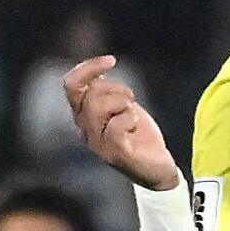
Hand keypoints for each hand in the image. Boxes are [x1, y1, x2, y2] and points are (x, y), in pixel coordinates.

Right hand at [62, 55, 181, 191]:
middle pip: (89, 94)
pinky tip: (135, 126)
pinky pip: (115, 126)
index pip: (71, 85)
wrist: (158, 169)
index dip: (88, 68)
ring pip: (98, 107)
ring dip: (123, 102)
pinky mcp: (114, 154)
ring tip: (132, 113)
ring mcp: (97, 144)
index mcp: (83, 116)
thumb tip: (96, 71)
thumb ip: (106, 91)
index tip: (112, 61)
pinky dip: (129, 119)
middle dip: (115, 89)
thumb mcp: (121, 106)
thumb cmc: (139, 136)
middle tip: (130, 100)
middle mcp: (85, 130)